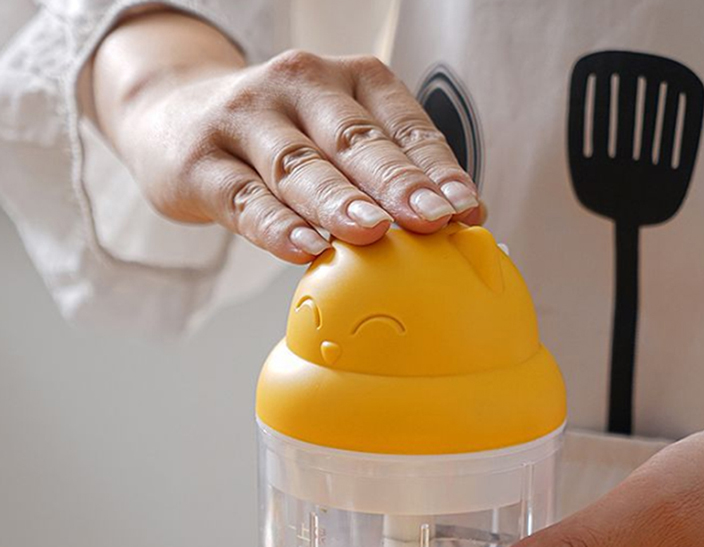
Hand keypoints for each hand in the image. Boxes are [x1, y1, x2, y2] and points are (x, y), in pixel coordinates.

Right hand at [90, 10, 481, 263]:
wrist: (175, 116)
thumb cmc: (279, 138)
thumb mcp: (335, 138)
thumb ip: (383, 173)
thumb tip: (452, 226)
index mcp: (347, 79)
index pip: (402, 124)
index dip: (436, 169)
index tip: (466, 212)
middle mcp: (298, 86)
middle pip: (353, 139)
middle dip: (396, 182)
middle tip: (431, 219)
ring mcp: (246, 120)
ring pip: (298, 165)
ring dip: (338, 201)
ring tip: (372, 233)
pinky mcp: (202, 162)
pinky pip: (243, 197)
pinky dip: (275, 225)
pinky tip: (304, 249)